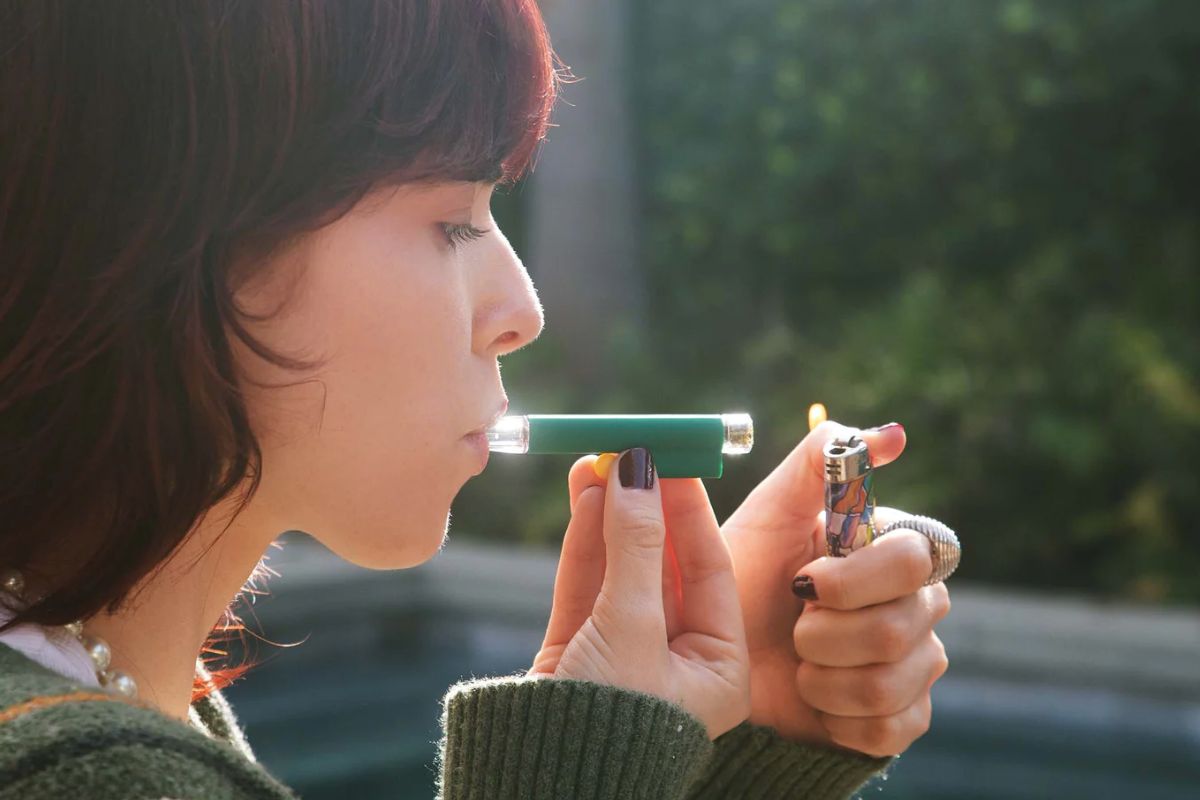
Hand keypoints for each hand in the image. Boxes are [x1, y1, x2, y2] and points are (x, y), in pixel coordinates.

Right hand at [529, 448, 751, 739]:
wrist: (538, 783)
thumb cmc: (609, 723)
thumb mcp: (631, 626)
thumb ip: (635, 544)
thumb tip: (636, 470)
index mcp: (716, 667)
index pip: (710, 568)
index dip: (689, 509)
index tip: (671, 458)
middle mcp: (676, 660)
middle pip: (664, 563)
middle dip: (643, 507)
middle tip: (630, 451)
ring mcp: (624, 654)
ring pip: (620, 569)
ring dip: (608, 516)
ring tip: (596, 460)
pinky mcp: (578, 654)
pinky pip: (587, 587)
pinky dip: (583, 543)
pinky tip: (582, 498)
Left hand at [720, 421, 950, 755]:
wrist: (712, 660)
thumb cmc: (741, 575)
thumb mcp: (768, 511)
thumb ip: (820, 461)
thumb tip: (894, 435)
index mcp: (893, 548)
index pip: (919, 553)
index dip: (860, 576)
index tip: (804, 581)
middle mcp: (917, 603)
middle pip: (905, 625)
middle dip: (827, 631)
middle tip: (792, 624)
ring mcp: (916, 663)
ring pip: (891, 680)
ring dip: (823, 675)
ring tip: (796, 660)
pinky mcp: (902, 717)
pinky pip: (891, 726)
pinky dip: (837, 716)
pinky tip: (813, 697)